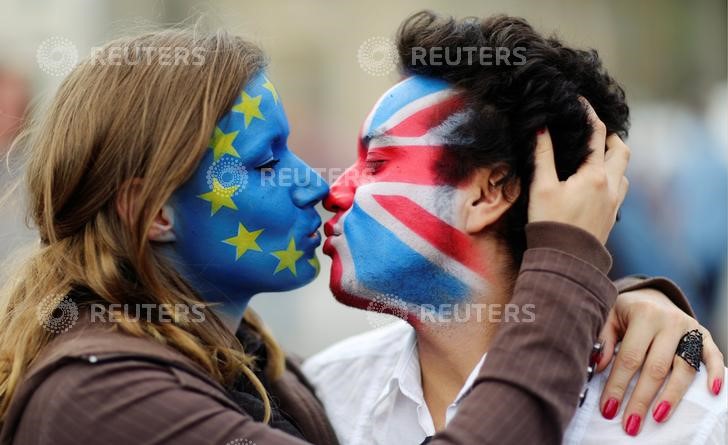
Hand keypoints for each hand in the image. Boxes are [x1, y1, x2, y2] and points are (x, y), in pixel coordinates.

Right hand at [529, 99, 629, 243]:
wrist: (565, 261)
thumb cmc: (550, 223)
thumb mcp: (541, 187)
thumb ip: (543, 156)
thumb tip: (542, 128)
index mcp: (594, 175)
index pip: (597, 133)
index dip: (588, 113)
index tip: (579, 102)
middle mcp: (611, 185)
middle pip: (621, 149)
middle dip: (610, 136)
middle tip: (593, 131)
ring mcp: (614, 201)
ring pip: (623, 170)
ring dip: (612, 158)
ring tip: (594, 156)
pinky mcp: (612, 215)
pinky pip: (619, 188)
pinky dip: (611, 176)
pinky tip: (596, 182)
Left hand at [596, 288, 724, 435]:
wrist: (651, 296)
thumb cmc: (625, 312)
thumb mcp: (608, 317)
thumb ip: (603, 340)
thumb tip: (598, 367)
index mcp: (643, 314)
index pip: (629, 357)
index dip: (618, 385)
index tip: (608, 409)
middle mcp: (668, 321)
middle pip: (655, 367)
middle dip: (641, 399)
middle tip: (630, 424)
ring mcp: (689, 328)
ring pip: (683, 368)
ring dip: (671, 396)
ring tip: (657, 418)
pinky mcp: (703, 334)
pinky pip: (712, 356)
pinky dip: (715, 373)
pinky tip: (710, 392)